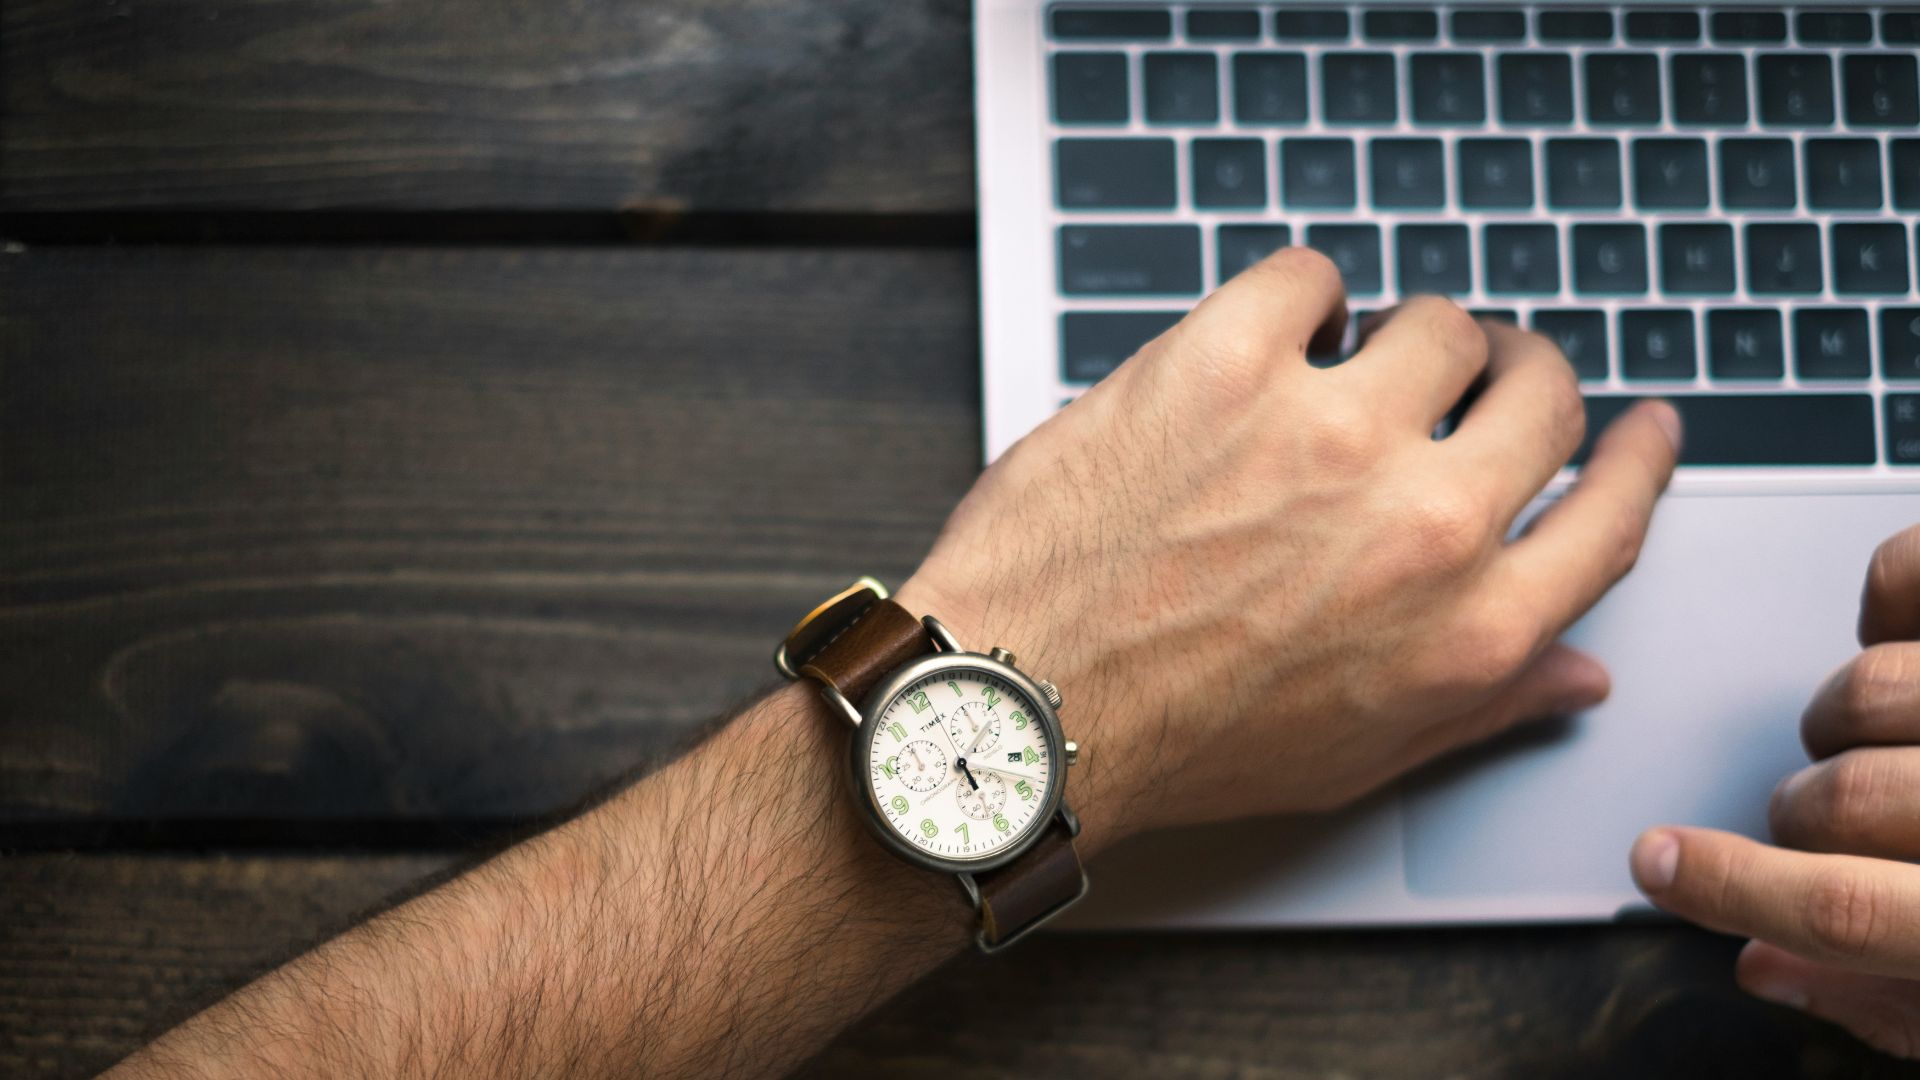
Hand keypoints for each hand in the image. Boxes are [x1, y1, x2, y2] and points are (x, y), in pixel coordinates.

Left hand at [896, 248, 1680, 842]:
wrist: (1023, 709)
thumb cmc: (1175, 743)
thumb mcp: (1356, 756)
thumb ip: (1483, 705)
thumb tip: (1576, 670)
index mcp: (1469, 627)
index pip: (1613, 514)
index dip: (1637, 456)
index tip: (1638, 425)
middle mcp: (1422, 524)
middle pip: (1542, 393)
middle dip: (1520, 375)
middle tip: (1478, 375)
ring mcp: (1327, 432)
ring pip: (1437, 321)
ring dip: (1403, 338)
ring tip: (1348, 365)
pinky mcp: (1225, 364)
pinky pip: (1310, 276)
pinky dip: (1298, 297)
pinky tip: (1270, 336)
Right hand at [1632, 525, 1919, 1059]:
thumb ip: (1900, 1003)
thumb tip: (1767, 968)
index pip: (1844, 909)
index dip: (1730, 891)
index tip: (1658, 865)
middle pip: (1838, 799)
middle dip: (1801, 817)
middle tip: (1825, 822)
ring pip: (1867, 689)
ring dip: (1847, 717)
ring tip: (1892, 736)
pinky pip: (1906, 572)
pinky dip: (1885, 595)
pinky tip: (1904, 636)